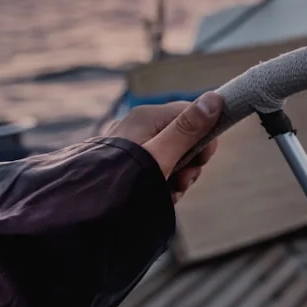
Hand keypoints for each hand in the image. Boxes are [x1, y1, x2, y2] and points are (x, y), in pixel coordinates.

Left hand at [107, 92, 224, 202]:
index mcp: (148, 116)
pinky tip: (162, 196)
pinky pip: (160, 167)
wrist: (90, 208)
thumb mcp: (163, 154)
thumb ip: (189, 128)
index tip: (203, 160)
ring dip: (180, 177)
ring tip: (171, 192)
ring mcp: (135, 145)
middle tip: (183, 181)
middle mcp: (141, 126)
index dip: (205, 137)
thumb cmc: (127, 179)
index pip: (193, 113)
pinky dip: (166, 183)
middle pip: (185, 138)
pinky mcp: (131, 163)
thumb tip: (215, 97)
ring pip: (175, 156)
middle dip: (191, 163)